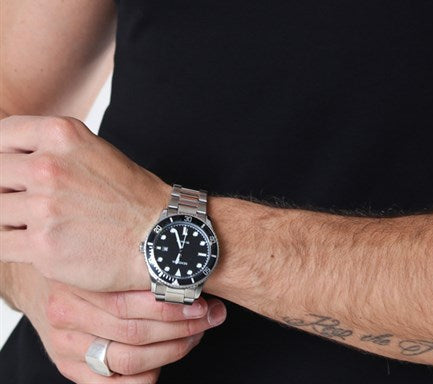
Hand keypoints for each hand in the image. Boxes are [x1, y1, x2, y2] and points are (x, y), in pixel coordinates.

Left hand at [0, 115, 165, 291]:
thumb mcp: (87, 149)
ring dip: (6, 220)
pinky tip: (30, 243)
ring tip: (32, 223)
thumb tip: (2, 159)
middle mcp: (49, 165)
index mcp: (61, 133)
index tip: (6, 170)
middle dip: (3, 190)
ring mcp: (44, 206)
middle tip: (24, 201)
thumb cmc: (122, 193)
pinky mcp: (42, 245)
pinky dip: (8, 246)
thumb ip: (46, 147)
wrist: (155, 233)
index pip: (2, 136)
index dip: (0, 153)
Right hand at [6, 261, 225, 382]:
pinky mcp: (68, 366)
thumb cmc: (86, 257)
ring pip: (128, 360)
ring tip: (195, 334)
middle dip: (181, 327)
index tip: (202, 300)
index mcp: (78, 280)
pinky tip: (164, 361)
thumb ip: (136, 257)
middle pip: (133, 333)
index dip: (172, 305)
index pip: (130, 302)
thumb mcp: (105, 247)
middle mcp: (66, 314)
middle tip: (210, 316)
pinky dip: (146, 376)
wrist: (38, 275)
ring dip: (172, 350)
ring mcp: (66, 344)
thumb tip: (192, 261)